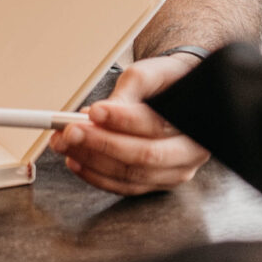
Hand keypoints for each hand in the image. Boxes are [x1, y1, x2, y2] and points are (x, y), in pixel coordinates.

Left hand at [55, 53, 207, 196]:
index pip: (155, 125)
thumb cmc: (167, 81)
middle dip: (101, 144)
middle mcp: (190, 152)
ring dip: (92, 161)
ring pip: (131, 175)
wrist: (180, 95)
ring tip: (66, 143)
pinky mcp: (156, 183)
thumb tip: (98, 114)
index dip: (122, 119)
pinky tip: (76, 160)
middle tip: (70, 131)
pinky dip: (96, 176)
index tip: (93, 111)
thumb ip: (128, 90)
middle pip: (143, 156)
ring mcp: (175, 172)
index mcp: (195, 120)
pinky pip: (124, 187)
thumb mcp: (150, 73)